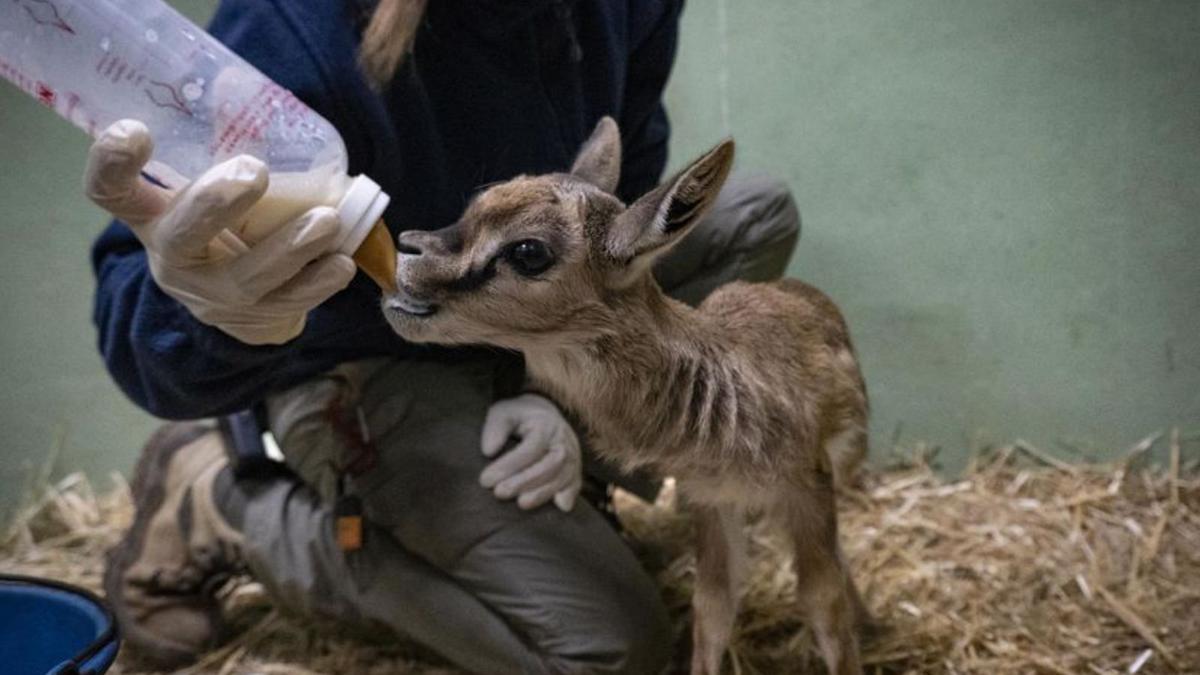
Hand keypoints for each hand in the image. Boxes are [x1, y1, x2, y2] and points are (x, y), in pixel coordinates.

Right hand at [84, 119, 355, 344]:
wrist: (238, 304)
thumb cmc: (220, 223)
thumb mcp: (202, 184)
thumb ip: (215, 143)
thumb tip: (237, 80)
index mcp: (151, 214)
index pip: (109, 191)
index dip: (112, 164)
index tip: (136, 130)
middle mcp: (174, 255)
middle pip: (180, 237)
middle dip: (215, 205)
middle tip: (254, 172)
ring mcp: (213, 293)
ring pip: (245, 277)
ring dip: (289, 247)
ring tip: (327, 220)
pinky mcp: (255, 316)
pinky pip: (288, 302)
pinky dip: (318, 282)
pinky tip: (342, 262)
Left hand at [479, 394, 582, 511]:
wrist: (545, 413)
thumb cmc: (519, 416)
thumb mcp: (503, 412)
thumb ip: (495, 428)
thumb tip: (488, 451)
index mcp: (546, 425)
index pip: (530, 448)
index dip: (509, 465)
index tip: (486, 479)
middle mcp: (563, 441)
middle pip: (549, 465)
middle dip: (524, 482)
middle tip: (499, 493)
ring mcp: (573, 455)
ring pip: (563, 477)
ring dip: (542, 493)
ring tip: (521, 504)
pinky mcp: (575, 469)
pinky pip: (576, 483)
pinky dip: (570, 495)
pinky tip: (561, 508)